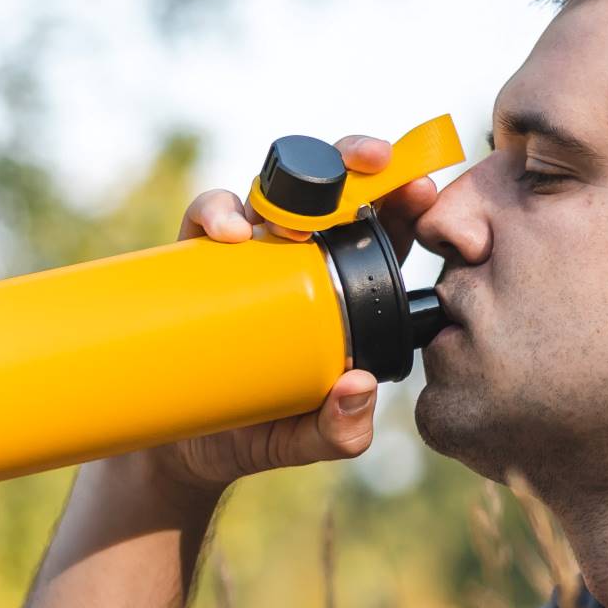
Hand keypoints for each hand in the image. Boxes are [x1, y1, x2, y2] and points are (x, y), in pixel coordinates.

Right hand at [142, 135, 438, 493]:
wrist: (183, 449)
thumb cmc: (261, 435)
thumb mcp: (311, 441)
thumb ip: (342, 430)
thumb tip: (358, 386)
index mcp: (344, 284)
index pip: (382, 227)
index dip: (405, 196)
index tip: (423, 190)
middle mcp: (297, 257)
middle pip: (331, 187)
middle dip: (354, 159)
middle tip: (372, 162)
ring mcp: (247, 255)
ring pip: (271, 190)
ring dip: (290, 180)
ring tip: (295, 222)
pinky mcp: (196, 261)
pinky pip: (205, 217)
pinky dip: (217, 212)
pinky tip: (232, 235)